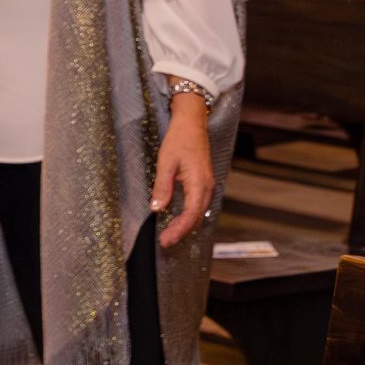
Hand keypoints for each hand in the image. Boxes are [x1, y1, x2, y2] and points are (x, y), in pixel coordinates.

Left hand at [152, 87, 217, 248]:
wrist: (192, 122)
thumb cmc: (180, 139)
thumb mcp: (166, 163)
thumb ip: (162, 187)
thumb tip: (156, 208)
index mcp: (199, 183)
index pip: (191, 215)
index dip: (178, 230)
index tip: (165, 240)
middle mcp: (207, 186)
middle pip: (197, 217)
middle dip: (182, 232)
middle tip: (165, 241)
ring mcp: (207, 184)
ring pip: (199, 212)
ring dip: (186, 225)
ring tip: (170, 234)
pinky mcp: (204, 182)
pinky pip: (199, 205)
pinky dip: (189, 215)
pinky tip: (179, 219)